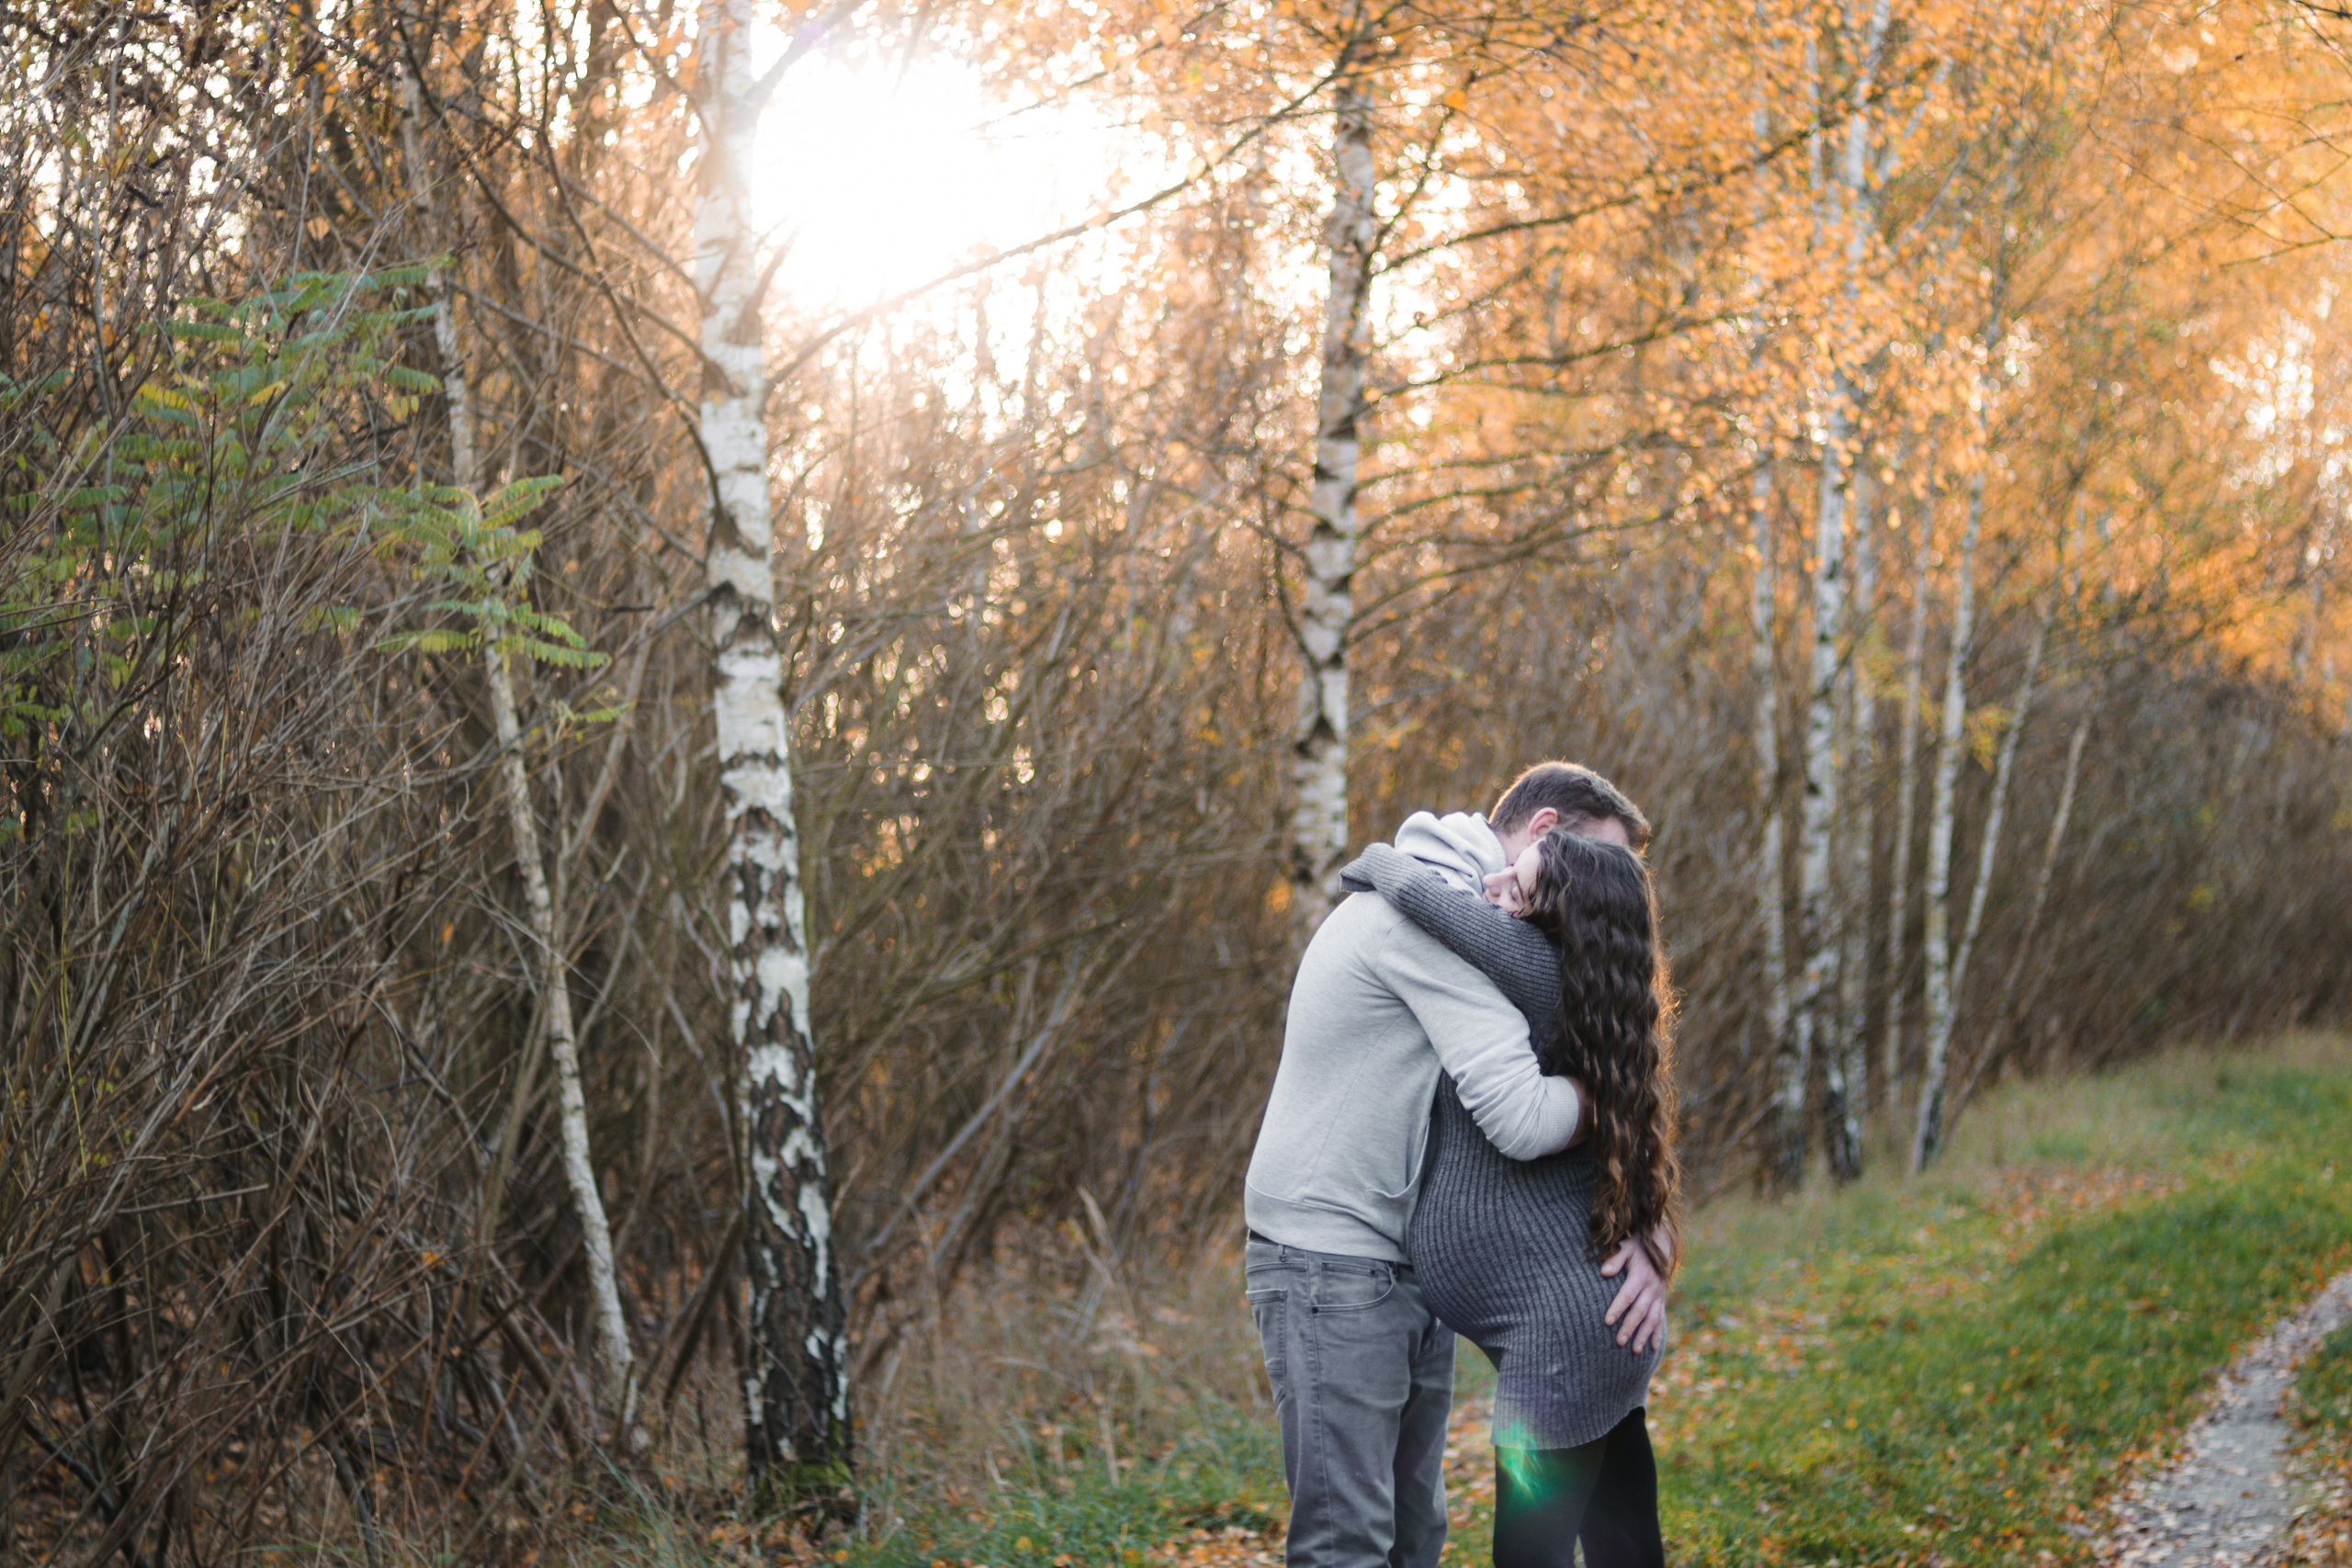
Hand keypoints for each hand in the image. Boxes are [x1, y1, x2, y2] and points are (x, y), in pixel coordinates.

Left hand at [1600, 1237, 1666, 1353]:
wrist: (1660, 1247)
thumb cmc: (1636, 1248)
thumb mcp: (1625, 1248)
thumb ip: (1615, 1259)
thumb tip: (1604, 1272)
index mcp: (1640, 1276)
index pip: (1628, 1295)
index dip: (1618, 1308)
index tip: (1607, 1321)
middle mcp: (1652, 1288)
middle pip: (1640, 1311)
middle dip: (1630, 1327)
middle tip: (1619, 1342)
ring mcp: (1658, 1296)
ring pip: (1652, 1319)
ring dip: (1643, 1335)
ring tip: (1634, 1350)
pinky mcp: (1661, 1301)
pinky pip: (1660, 1319)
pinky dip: (1657, 1334)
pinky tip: (1653, 1348)